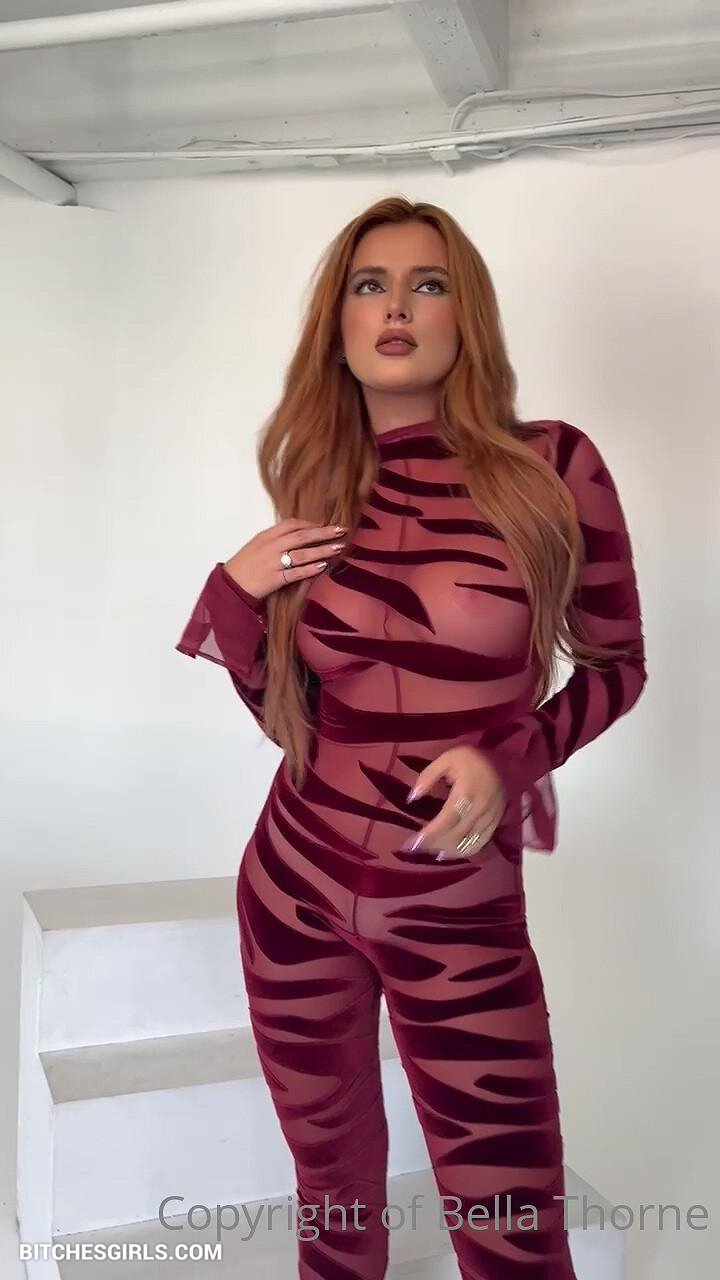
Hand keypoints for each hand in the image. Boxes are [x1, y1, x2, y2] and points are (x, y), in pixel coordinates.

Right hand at [223, 517, 348, 599]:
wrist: (231, 585)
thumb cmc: (244, 565)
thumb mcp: (257, 545)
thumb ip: (275, 538)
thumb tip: (298, 534)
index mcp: (266, 535)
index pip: (292, 524)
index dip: (310, 523)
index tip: (324, 524)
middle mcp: (271, 546)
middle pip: (302, 536)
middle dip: (323, 532)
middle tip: (341, 529)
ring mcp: (273, 562)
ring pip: (303, 554)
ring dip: (322, 550)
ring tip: (338, 547)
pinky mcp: (275, 579)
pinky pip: (296, 573)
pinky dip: (310, 569)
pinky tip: (323, 566)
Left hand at [401, 745, 506, 861]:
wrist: (505, 760)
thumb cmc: (472, 759)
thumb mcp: (447, 758)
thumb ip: (428, 776)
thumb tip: (412, 798)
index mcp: (466, 793)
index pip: (446, 820)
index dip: (430, 834)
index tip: (412, 843)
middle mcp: (480, 810)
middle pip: (455, 835)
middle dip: (433, 845)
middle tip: (414, 848)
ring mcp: (490, 819)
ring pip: (467, 843)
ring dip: (447, 851)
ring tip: (429, 851)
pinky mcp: (496, 823)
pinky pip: (479, 843)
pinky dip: (463, 851)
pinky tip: (449, 852)